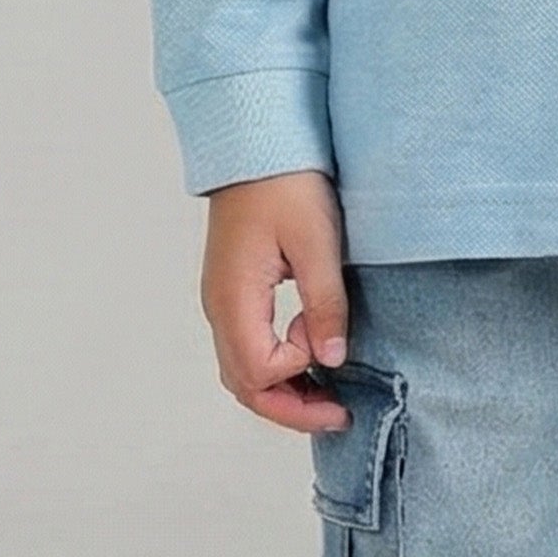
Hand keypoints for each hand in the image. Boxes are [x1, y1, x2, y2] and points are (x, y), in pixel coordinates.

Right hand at [199, 168, 355, 433]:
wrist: (256, 142)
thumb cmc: (285, 182)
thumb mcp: (318, 241)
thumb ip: (326, 304)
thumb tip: (333, 360)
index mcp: (234, 298)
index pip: (260, 369)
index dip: (300, 368)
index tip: (328, 337)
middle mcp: (219, 308)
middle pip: (244, 385)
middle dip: (290, 408)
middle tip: (338, 414)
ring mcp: (221, 300)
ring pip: (242, 371)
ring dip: (282, 391)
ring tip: (327, 394)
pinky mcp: (232, 290)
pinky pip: (246, 346)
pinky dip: (275, 367)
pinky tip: (307, 355)